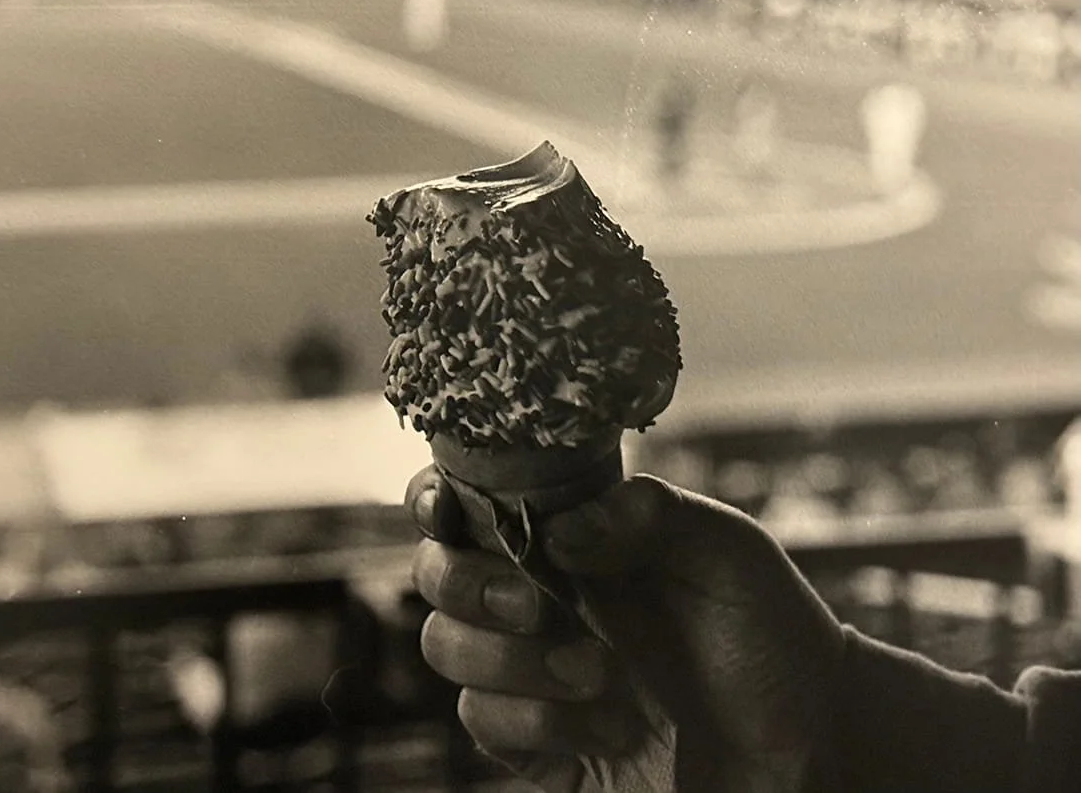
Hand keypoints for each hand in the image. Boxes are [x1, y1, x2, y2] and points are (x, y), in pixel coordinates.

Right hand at [406, 469, 846, 792]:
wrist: (811, 750)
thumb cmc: (773, 637)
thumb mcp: (728, 552)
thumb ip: (649, 514)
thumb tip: (558, 526)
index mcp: (573, 540)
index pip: (474, 503)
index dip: (437, 497)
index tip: (445, 507)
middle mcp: (540, 599)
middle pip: (437, 574)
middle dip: (469, 584)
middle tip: (538, 605)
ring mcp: (533, 672)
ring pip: (447, 646)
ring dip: (511, 661)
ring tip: (600, 677)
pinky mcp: (536, 744)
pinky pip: (482, 720)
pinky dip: (535, 722)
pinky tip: (605, 729)